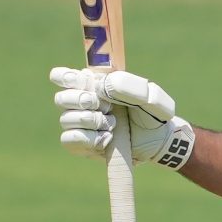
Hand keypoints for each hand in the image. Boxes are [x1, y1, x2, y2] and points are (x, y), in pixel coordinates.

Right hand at [50, 67, 195, 169]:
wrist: (159, 142)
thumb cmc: (154, 113)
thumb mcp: (150, 95)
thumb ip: (128, 85)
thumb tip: (99, 86)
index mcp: (96, 85)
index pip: (65, 76)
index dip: (66, 77)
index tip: (84, 81)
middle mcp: (84, 103)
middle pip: (61, 98)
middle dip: (83, 101)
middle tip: (107, 106)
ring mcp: (81, 125)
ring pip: (66, 119)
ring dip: (91, 120)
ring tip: (113, 124)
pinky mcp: (81, 145)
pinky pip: (68, 139)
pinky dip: (88, 138)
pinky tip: (107, 138)